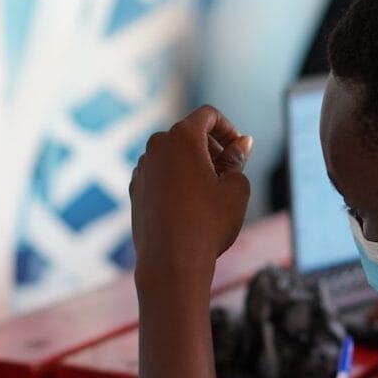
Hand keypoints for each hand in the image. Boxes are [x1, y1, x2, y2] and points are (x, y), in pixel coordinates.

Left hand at [129, 105, 252, 280]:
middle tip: (229, 174)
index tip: (240, 151)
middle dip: (212, 147)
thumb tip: (242, 142)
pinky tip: (189, 206)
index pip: (208, 115)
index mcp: (182, 137)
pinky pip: (160, 174)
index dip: (229, 128)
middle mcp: (156, 146)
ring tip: (210, 194)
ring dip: (193, 164)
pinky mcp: (134, 188)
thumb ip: (238, 158)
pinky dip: (176, 180)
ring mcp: (142, 167)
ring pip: (173, 154)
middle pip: (189, 133)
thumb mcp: (236, 187)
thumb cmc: (208, 224)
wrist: (171, 262)